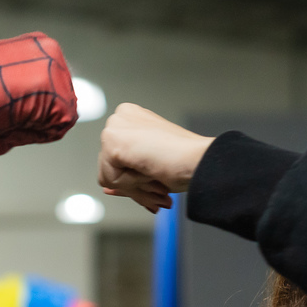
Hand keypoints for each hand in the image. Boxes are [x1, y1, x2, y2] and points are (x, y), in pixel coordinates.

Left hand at [98, 102, 212, 211]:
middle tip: (159, 185)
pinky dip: (133, 186)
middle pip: (108, 169)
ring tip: (158, 178)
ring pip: (108, 176)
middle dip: (134, 185)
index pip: (115, 161)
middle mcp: (121, 117)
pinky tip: (151, 173)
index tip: (157, 176)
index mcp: (131, 118)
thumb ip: (126, 178)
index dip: (136, 178)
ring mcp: (116, 126)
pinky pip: (112, 180)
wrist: (200, 161)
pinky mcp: (113, 140)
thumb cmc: (185, 162)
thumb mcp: (149, 169)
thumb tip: (107, 189)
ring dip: (135, 187)